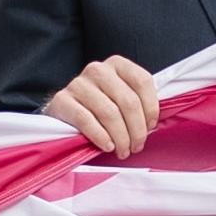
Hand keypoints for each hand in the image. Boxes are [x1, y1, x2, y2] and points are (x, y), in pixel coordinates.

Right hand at [42, 56, 162, 157]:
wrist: (65, 111)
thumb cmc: (101, 107)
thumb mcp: (121, 97)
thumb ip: (138, 103)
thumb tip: (153, 124)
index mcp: (117, 64)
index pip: (142, 81)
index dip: (151, 108)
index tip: (151, 127)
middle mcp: (98, 70)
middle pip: (128, 101)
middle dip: (137, 130)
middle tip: (137, 147)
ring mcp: (78, 83)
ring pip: (109, 113)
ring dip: (120, 138)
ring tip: (123, 151)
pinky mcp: (62, 100)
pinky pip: (86, 120)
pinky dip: (100, 136)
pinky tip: (107, 146)